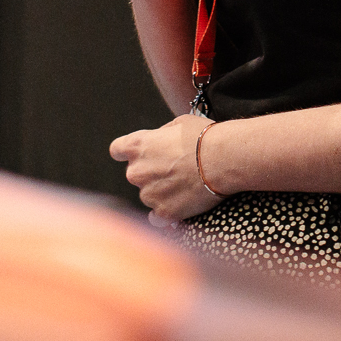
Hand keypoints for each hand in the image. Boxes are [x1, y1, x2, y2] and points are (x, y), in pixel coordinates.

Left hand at [109, 114, 223, 224]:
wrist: (223, 160)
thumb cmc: (203, 137)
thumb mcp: (178, 124)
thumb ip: (160, 135)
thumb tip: (160, 142)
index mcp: (137, 146)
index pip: (117, 150)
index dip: (127, 153)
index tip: (139, 155)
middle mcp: (136, 172)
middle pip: (135, 174)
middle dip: (150, 172)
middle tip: (173, 169)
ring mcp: (148, 194)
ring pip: (148, 194)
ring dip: (160, 191)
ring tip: (185, 184)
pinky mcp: (163, 212)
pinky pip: (158, 216)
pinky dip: (167, 211)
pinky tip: (181, 203)